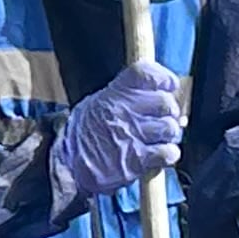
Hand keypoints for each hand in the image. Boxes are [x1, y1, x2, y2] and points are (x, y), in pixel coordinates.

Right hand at [53, 59, 187, 205]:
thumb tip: (168, 100)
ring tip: (156, 139)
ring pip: (170, 128)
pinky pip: (168, 152)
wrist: (68, 164)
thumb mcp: (100, 102)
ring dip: (168, 135)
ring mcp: (130, 135)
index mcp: (114, 93)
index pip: (146, 73)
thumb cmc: (88, 133)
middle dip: (169, 112)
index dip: (164, 78)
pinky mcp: (136, 159)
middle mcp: (123, 110)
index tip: (169, 86)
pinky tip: (157, 154)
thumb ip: (129, 97)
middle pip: (165, 102)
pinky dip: (168, 154)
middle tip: (161, 119)